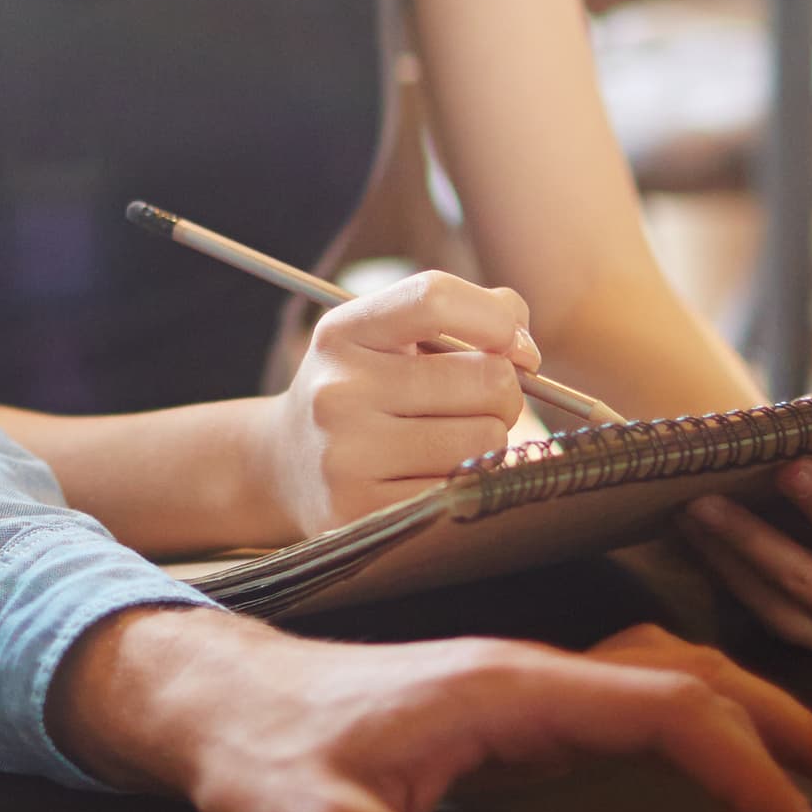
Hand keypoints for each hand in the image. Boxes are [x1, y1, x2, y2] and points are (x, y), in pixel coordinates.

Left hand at [50, 607, 811, 811]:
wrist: (205, 698)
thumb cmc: (257, 759)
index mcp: (508, 689)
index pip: (678, 714)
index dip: (762, 788)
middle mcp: (536, 672)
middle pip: (708, 681)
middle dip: (800, 748)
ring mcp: (533, 685)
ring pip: (686, 680)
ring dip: (771, 731)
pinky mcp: (521, 709)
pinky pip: (650, 702)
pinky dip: (718, 733)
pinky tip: (746, 781)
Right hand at [253, 271, 541, 537]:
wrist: (286, 465)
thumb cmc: (366, 391)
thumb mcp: (392, 338)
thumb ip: (470, 315)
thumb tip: (526, 351)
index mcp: (344, 333)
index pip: (434, 298)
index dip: (496, 320)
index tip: (516, 347)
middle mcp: (337, 390)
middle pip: (486, 379)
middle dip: (503, 394)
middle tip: (478, 406)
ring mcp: (344, 456)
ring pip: (484, 442)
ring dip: (488, 445)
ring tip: (452, 442)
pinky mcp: (359, 512)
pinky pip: (462, 493)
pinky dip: (466, 486)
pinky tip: (434, 478)